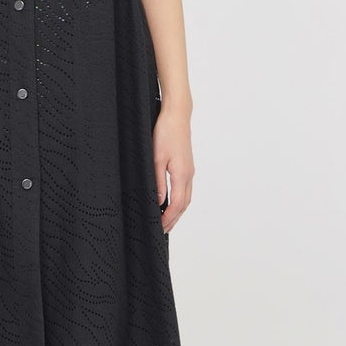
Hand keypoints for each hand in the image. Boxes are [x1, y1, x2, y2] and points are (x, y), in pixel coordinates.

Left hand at [152, 103, 193, 233]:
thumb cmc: (165, 133)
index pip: (177, 204)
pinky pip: (185, 189)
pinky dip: (179, 201)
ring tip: (166, 221)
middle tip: (162, 231)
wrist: (177, 115)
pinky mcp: (187, 166)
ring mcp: (189, 170)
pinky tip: (171, 203)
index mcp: (182, 174)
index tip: (159, 228)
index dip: (168, 218)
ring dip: (177, 211)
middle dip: (173, 219)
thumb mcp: (156, 159)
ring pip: (186, 198)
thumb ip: (157, 182)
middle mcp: (189, 175)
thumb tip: (157, 202)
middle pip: (184, 205)